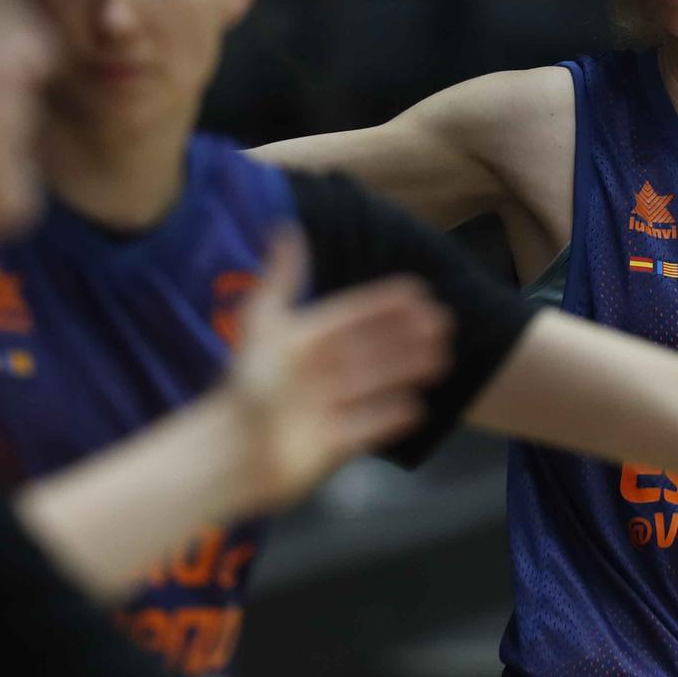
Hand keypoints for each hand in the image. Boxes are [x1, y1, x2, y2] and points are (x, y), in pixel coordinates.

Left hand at [226, 229, 453, 506]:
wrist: (235, 451)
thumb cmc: (249, 386)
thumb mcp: (265, 323)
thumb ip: (282, 278)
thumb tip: (284, 226)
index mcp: (305, 341)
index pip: (352, 316)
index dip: (383, 305)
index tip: (417, 291)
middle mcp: (320, 372)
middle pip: (370, 349)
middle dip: (406, 337)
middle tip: (442, 324)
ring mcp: (329, 408)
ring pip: (376, 383)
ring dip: (407, 369)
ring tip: (440, 360)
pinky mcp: (333, 444)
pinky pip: (369, 426)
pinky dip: (391, 417)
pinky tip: (416, 407)